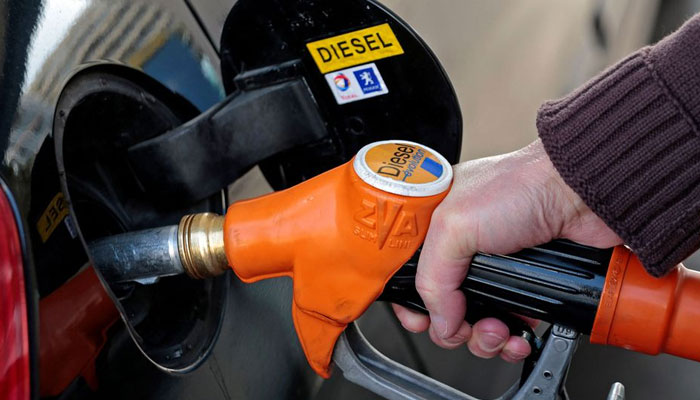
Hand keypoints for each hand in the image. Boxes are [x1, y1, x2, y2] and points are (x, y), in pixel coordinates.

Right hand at [392, 139, 621, 361]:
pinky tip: (517, 337)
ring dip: (484, 338)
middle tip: (464, 326)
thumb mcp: (455, 226)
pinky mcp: (526, 284)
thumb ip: (434, 277)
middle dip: (453, 326)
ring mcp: (495, 269)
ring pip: (476, 322)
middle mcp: (463, 249)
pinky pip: (511, 326)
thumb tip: (439, 321)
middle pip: (442, 307)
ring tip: (498, 331)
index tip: (420, 321)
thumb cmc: (522, 185)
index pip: (409, 275)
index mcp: (437, 227)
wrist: (580, 194)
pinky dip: (512, 340)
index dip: (412, 303)